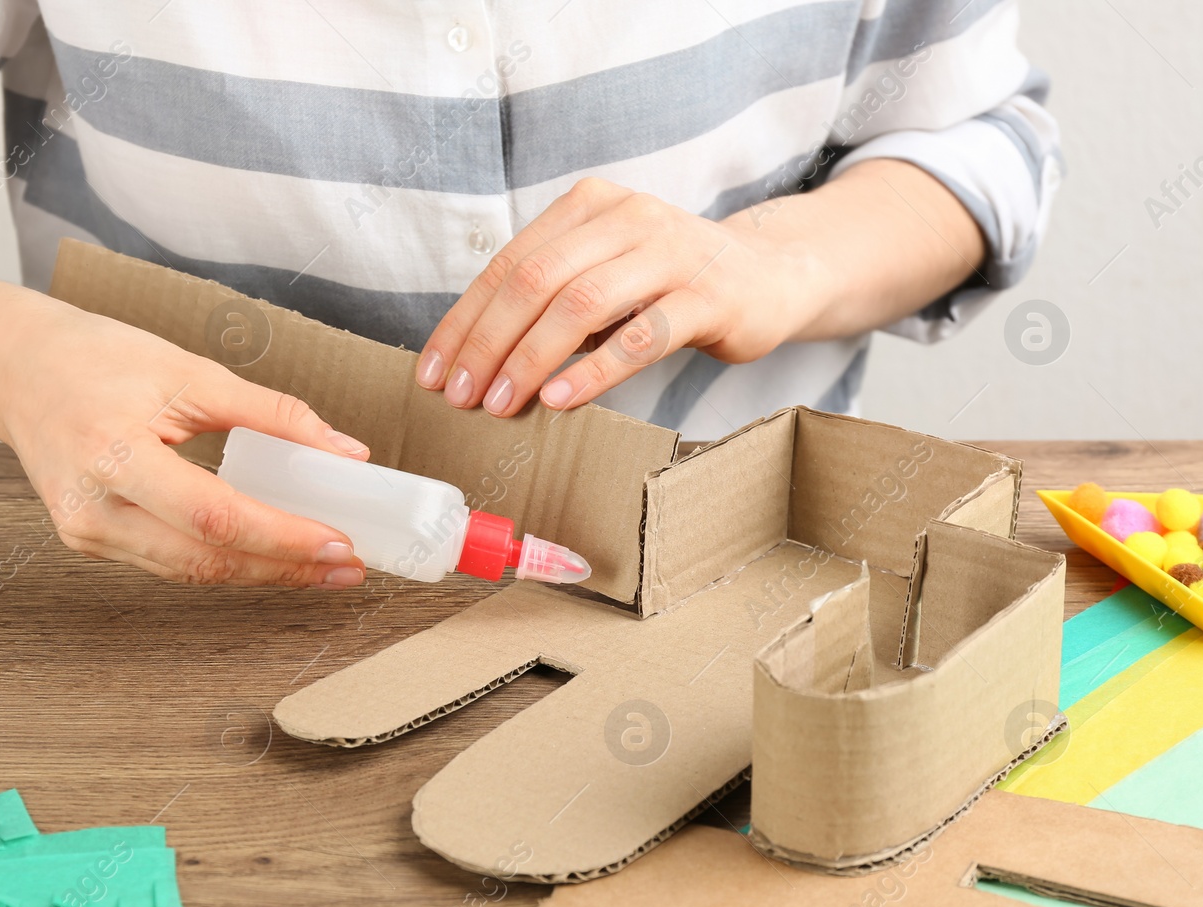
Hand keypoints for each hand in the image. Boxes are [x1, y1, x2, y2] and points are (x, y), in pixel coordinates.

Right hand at [0, 310, 371, 587]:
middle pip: (205, 560)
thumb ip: (272, 413)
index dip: (281, 536)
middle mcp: (92, 508)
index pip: (215, 515)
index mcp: (112, 453)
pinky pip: (171, 562)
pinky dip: (226, 562)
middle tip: (347, 566)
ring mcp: (86, 533)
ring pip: (190, 572)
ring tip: (322, 568)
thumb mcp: (189, 371)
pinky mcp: (91, 541)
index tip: (337, 541)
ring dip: (262, 573)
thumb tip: (346, 452)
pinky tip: (270, 556)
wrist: (15, 370)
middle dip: (284, 568)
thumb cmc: (94, 358)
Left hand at [416, 177, 824, 415]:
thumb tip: (476, 361)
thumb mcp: (604, 274)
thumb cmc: (669, 284)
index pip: (510, 264)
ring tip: (500, 404)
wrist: (769, 276)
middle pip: (536, 280)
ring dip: (530, 360)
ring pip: (581, 305)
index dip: (465, 321)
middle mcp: (628, 217)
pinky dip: (593, 370)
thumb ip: (550, 301)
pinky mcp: (708, 298)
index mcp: (590, 206)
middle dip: (488, 342)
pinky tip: (559, 399)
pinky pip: (639, 337)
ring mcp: (671, 254)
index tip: (433, 373)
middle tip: (460, 396)